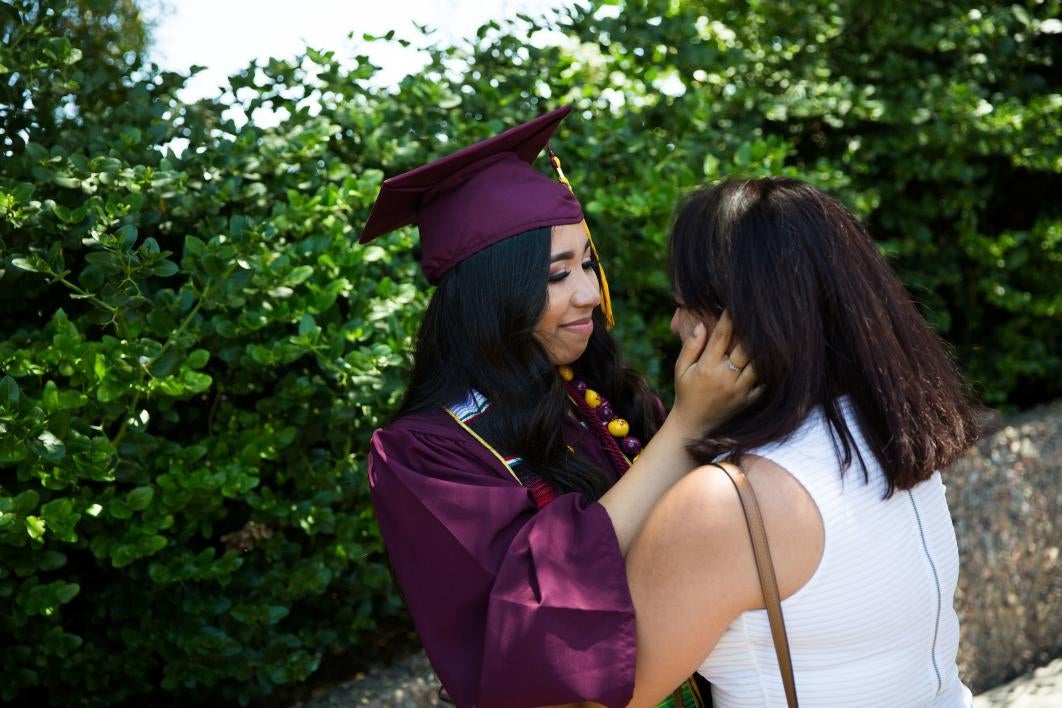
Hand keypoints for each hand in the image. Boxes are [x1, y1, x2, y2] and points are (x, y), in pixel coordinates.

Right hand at [671, 310, 757, 432]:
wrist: (694, 426)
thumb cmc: (685, 393)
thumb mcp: (680, 369)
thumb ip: (691, 347)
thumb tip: (701, 325)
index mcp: (707, 368)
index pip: (722, 336)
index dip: (729, 318)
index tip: (733, 306)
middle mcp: (725, 378)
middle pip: (745, 347)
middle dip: (750, 331)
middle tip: (757, 317)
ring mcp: (739, 390)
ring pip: (758, 363)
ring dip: (761, 349)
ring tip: (768, 334)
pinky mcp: (748, 400)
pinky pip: (764, 382)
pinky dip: (768, 370)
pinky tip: (771, 358)